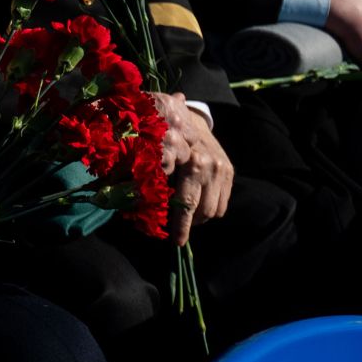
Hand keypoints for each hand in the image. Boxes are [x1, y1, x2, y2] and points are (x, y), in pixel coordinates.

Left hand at [150, 93, 233, 245]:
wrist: (190, 119)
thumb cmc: (165, 139)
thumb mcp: (154, 154)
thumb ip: (149, 177)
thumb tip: (131, 201)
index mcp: (187, 161)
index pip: (186, 202)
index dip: (180, 224)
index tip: (176, 241)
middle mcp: (207, 165)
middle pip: (201, 210)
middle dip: (189, 224)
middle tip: (177, 232)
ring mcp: (221, 169)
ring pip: (214, 211)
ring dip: (199, 219)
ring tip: (186, 218)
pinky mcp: (229, 172)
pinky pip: (223, 204)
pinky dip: (210, 210)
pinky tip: (197, 207)